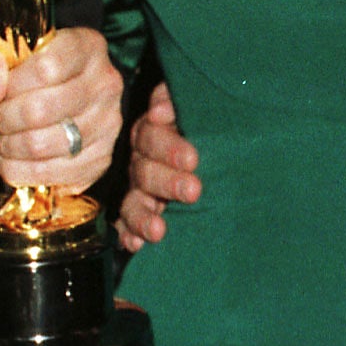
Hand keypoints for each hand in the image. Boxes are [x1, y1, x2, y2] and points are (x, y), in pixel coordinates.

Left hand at [0, 26, 121, 193]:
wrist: (53, 96)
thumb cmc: (25, 72)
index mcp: (87, 46)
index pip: (46, 67)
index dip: (10, 85)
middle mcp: (106, 83)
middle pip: (41, 110)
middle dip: (3, 119)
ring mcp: (108, 123)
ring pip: (43, 145)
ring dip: (9, 147)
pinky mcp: (101, 159)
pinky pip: (52, 173)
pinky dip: (19, 172)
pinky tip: (8, 161)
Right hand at [118, 81, 198, 252]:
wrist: (218, 152)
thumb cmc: (207, 124)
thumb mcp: (197, 105)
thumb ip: (174, 100)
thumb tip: (158, 112)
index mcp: (152, 132)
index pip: (151, 136)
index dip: (168, 147)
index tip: (192, 160)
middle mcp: (142, 161)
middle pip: (145, 171)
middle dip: (168, 183)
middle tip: (193, 191)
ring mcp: (139, 190)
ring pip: (133, 202)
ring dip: (144, 217)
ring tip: (158, 231)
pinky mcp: (139, 215)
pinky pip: (127, 226)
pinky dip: (130, 235)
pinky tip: (135, 245)